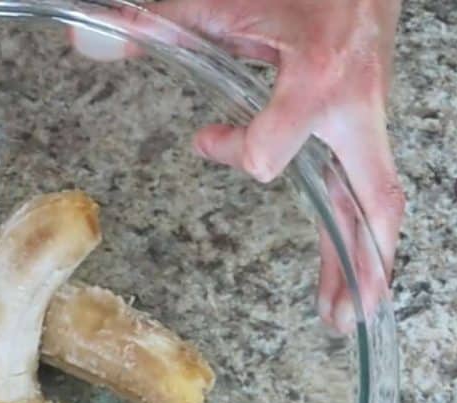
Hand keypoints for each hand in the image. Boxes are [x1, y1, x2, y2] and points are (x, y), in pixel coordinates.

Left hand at [73, 0, 404, 331]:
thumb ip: (152, 22)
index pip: (280, 141)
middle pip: (368, 194)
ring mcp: (365, 122)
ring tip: (344, 318)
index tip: (204, 139)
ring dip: (363, 264)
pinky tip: (345, 275)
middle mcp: (355, 104)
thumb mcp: (216, 1)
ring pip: (375, 203)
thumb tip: (81, 36)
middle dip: (357, 256)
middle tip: (343, 313)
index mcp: (319, 72)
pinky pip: (367, 191)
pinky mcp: (364, 131)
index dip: (242, 149)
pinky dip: (359, 237)